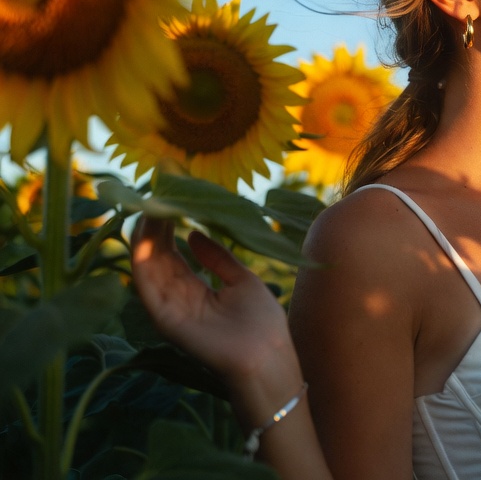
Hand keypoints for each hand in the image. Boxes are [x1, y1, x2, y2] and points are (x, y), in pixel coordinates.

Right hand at [131, 217, 297, 386]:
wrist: (267, 355)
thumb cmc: (261, 321)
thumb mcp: (240, 279)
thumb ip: (217, 258)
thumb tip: (194, 234)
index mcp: (196, 291)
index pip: (173, 255)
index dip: (168, 229)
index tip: (167, 200)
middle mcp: (177, 299)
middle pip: (157, 258)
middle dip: (153, 228)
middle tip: (152, 196)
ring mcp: (169, 309)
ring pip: (148, 267)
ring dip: (144, 237)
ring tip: (146, 206)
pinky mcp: (164, 318)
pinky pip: (147, 285)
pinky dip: (142, 258)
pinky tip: (144, 234)